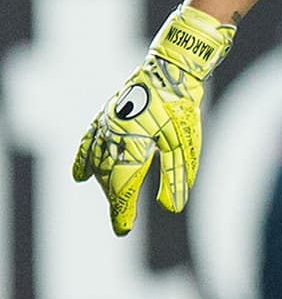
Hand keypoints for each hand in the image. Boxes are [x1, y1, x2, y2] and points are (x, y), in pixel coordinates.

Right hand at [72, 5, 235, 236]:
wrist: (171, 68)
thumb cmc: (181, 107)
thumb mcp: (184, 144)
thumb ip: (175, 176)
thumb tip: (172, 208)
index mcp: (133, 143)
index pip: (123, 186)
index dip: (122, 211)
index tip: (122, 230)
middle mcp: (114, 135)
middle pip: (109, 177)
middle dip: (115, 200)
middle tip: (123, 219)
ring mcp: (106, 124)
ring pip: (98, 162)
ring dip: (104, 184)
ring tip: (113, 200)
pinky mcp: (106, 115)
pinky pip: (89, 141)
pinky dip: (84, 159)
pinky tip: (79, 176)